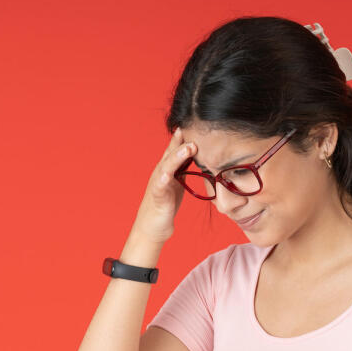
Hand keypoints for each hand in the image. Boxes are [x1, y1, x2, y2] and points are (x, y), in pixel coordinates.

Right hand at [132, 127, 196, 243]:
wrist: (152, 227)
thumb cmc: (166, 204)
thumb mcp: (177, 183)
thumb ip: (184, 169)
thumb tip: (198, 157)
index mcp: (168, 169)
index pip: (176, 150)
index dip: (184, 137)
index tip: (196, 123)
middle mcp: (161, 173)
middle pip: (170, 153)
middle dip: (180, 141)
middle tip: (191, 127)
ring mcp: (158, 184)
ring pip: (166, 166)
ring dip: (176, 156)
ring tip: (188, 147)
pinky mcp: (158, 197)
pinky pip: (160, 186)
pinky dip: (164, 178)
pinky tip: (168, 174)